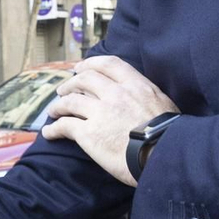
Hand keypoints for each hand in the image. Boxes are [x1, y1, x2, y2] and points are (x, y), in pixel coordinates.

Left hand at [40, 55, 178, 185]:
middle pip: (84, 80)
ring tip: (54, 111)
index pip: (108, 64)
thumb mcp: (163, 103)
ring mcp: (99, 112)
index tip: (80, 68)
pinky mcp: (88, 133)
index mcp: (135, 85)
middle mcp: (115, 94)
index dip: (90, 64)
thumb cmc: (168, 134)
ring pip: (69, 102)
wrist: (162, 155)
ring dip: (58, 105)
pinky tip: (49, 133)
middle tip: (64, 90)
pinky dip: (53, 129)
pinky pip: (64, 126)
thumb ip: (146, 95)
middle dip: (70, 84)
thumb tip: (141, 97)